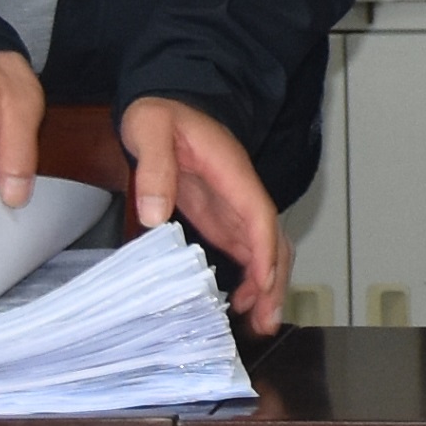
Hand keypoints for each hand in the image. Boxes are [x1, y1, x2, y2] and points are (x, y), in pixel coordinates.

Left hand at [122, 95, 290, 330]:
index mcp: (231, 171)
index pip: (258, 214)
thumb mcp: (150, 129)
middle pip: (271, 239)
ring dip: (267, 284)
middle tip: (265, 320)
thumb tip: (154, 215)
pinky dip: (251, 277)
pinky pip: (245, 249)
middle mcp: (240, 192)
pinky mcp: (220, 216)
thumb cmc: (161, 113)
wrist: (165, 102)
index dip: (264, 250)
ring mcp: (233, 206)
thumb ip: (154, 167)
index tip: (264, 283)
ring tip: (260, 322)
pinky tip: (242, 302)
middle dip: (274, 279)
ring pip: (263, 249)